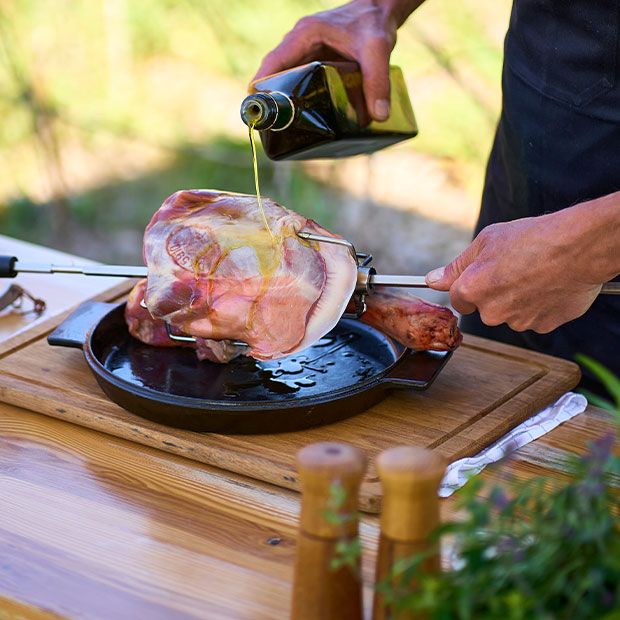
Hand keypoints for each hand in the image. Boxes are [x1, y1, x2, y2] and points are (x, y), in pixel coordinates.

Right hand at [253, 1, 410, 120]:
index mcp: (305, 35)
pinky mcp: (316, 60)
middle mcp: (300, 43)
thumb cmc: (374, 22)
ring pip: (287, 78)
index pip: (274, 62)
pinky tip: (304, 116)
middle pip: (276, 73)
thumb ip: (378, 81)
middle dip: (272, 98)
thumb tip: (378, 116)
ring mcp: (306, 52)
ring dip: (284, 99)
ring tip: (283, 127)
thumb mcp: (377, 50)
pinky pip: (300, 79)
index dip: (262, 85)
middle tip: (272, 127)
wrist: (381, 11)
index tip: (255, 108)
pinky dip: (299, 96)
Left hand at [424, 208, 613, 333]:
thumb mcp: (486, 241)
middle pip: (485, 309)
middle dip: (495, 294)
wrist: (578, 247)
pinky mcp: (543, 326)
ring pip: (511, 315)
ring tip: (537, 274)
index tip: (485, 276)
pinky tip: (550, 285)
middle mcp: (490, 312)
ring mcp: (518, 321)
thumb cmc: (532, 238)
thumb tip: (432, 280)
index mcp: (471, 290)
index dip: (471, 285)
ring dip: (518, 300)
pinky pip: (535, 318)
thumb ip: (457, 266)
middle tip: (516, 270)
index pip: (458, 299)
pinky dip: (541, 306)